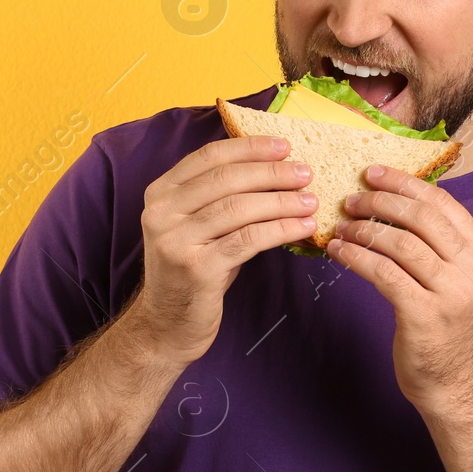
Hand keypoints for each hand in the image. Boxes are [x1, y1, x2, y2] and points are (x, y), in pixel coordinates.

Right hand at [134, 135, 318, 365]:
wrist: (167, 325)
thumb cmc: (194, 270)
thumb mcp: (199, 227)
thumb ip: (222, 197)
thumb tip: (277, 169)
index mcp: (161, 193)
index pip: (209, 157)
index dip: (249, 148)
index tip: (284, 146)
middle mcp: (162, 212)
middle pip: (226, 179)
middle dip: (272, 173)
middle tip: (306, 173)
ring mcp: (176, 241)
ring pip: (239, 208)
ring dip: (282, 201)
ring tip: (311, 201)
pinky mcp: (197, 268)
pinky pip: (248, 240)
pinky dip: (280, 229)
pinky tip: (303, 227)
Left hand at [327, 164, 472, 409]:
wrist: (453, 378)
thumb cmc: (445, 321)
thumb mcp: (454, 275)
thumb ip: (436, 241)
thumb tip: (392, 199)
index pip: (442, 203)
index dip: (405, 183)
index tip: (373, 173)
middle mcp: (472, 269)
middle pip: (421, 218)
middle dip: (381, 202)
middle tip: (351, 198)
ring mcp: (450, 293)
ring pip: (400, 244)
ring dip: (364, 230)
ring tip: (341, 226)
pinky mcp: (423, 315)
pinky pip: (384, 274)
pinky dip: (357, 258)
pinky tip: (339, 251)